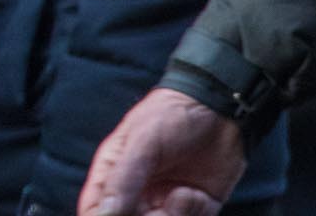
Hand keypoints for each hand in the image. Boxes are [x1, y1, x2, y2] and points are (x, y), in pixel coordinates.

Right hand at [77, 88, 246, 215]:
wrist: (220, 110)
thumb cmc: (170, 115)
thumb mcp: (142, 142)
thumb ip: (123, 179)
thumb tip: (105, 213)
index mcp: (113, 175)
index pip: (95, 209)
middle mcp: (137, 194)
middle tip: (159, 211)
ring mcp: (165, 203)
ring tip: (183, 195)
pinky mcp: (197, 209)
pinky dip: (196, 214)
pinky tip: (198, 194)